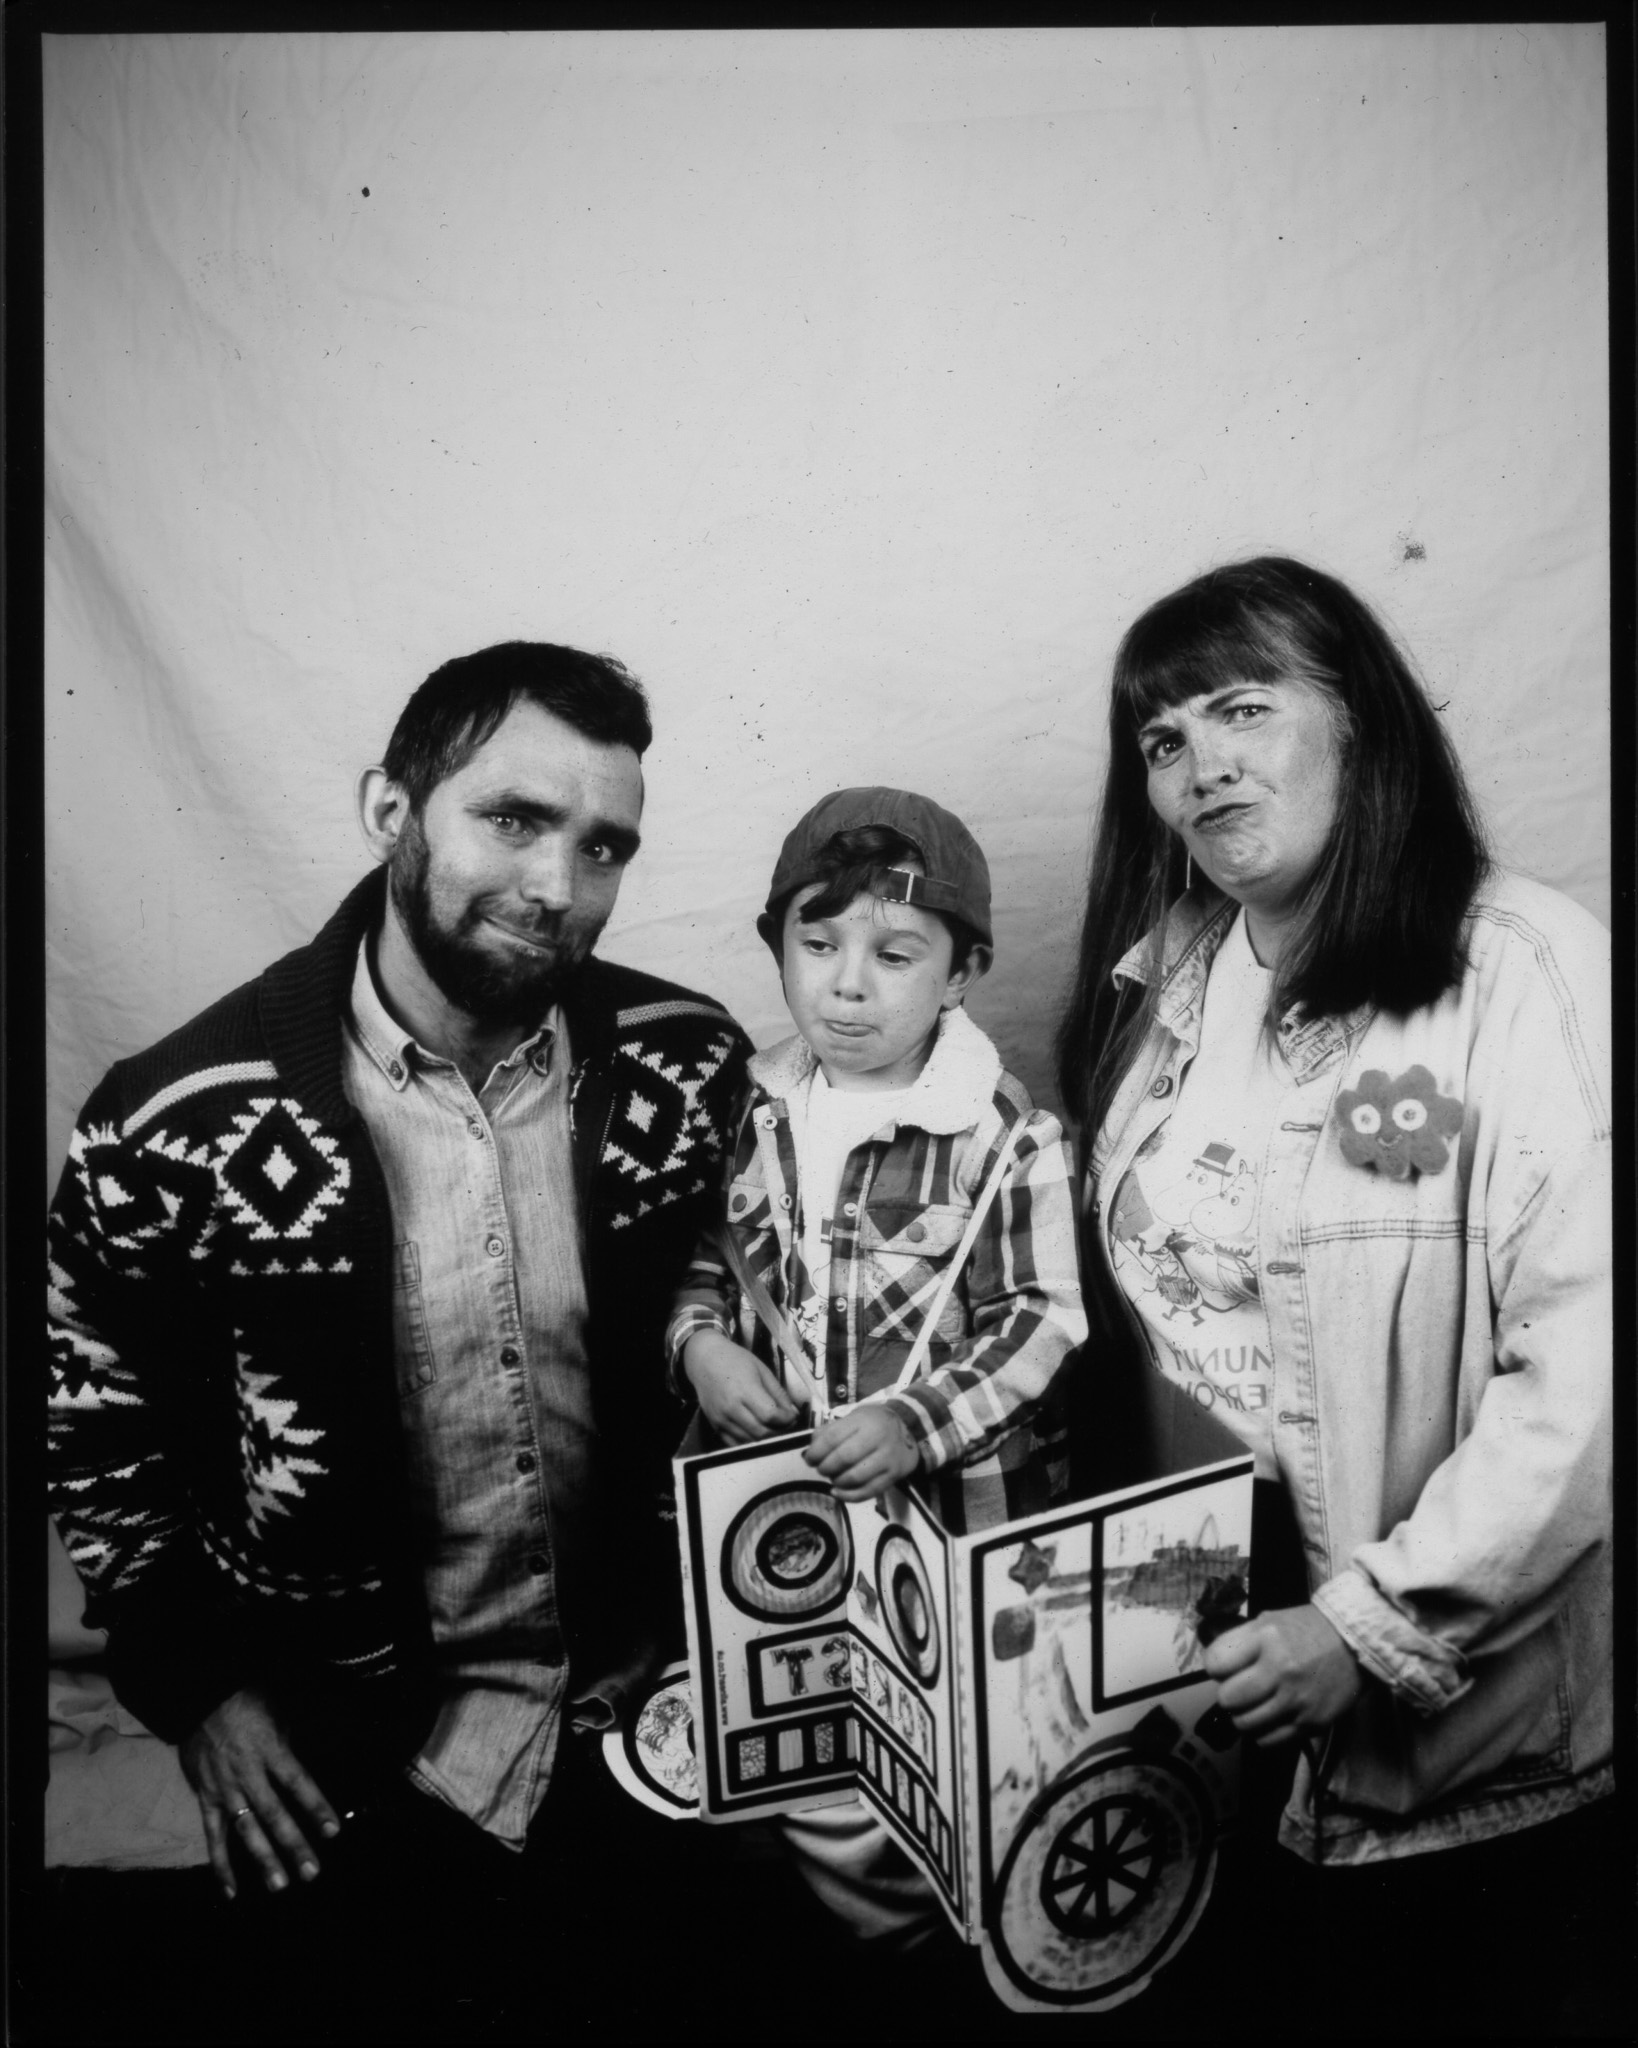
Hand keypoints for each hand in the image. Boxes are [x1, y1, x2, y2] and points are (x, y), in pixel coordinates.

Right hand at [179, 1686, 341, 1898]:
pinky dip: (220, 1864)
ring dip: (263, 1859)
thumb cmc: (248, 1703)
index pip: (298, 1783)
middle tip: (311, 1871)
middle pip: (275, 1814)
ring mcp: (225, 1789)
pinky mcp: (206, 1797)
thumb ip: (288, 1747)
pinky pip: (213, 1835)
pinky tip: (231, 1891)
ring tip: (280, 1885)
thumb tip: (302, 1776)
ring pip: (247, 1830)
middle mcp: (248, 1774)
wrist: (201, 1697)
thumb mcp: (277, 1715)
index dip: (316, 1806)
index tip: (332, 1830)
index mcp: (270, 1749)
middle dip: (294, 1844)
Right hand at [683, 1330, 801, 1443]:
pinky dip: (750, 1443)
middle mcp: (731, 1407)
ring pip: (750, 1442)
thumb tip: (792, 1413)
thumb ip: (778, 1393)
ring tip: (773, 1427)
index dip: (786, 1419)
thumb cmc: (735, 1361)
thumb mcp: (762, 1370)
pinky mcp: (715, 1426)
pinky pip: (735, 1444)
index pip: (770, 1415)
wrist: (705, 1360)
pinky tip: (757, 1432)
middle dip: (779, 1432)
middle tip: (786, 1424)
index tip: (791, 1416)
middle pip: (761, 1432)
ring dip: (766, 1439)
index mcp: (745, 1389)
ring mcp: (721, 1419)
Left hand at [804, 1404, 920, 1500]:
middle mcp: (878, 1437)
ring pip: (855, 1477)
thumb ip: (832, 1430)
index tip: (809, 1459)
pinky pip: (868, 1491)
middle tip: (821, 1469)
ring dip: (837, 1481)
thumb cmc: (874, 1423)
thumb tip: (812, 1448)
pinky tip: (837, 1492)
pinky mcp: (893, 1475)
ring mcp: (888, 1458)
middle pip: (844, 1457)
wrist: (909, 1429)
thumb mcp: (854, 1417)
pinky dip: (848, 1496)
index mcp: (864, 1420)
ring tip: (832, 1478)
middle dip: (826, 1467)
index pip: (833, 1437)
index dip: (816, 1451)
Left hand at [1201, 1603, 1362, 1747]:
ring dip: (1245, 1715)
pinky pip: (1269, 1740)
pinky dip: (1263, 1732)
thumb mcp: (1269, 1620)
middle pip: (1228, 1698)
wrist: (1355, 1644)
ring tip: (1256, 1703)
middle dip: (1230, 1694)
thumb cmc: (1307, 1630)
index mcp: (1266, 1637)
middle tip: (1241, 1688)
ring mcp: (1296, 1699)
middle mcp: (1280, 1669)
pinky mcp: (1311, 1723)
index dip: (1216, 1667)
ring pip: (1245, 1724)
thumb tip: (1214, 1666)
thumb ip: (1240, 1641)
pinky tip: (1271, 1717)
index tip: (1225, 1668)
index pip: (1215, 1664)